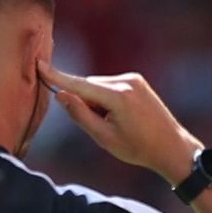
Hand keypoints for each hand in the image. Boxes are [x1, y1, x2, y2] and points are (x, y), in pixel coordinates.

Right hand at [39, 61, 199, 184]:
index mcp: (118, 96)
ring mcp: (134, 79)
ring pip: (99, 86)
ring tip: (117, 123)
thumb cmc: (139, 148)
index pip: (79, 84)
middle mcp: (127, 81)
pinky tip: (123, 116)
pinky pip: (111, 86)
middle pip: (88, 87)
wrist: (172, 148)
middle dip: (86, 103)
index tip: (39, 64)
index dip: (57, 77)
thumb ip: (80, 115)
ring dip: (97, 102)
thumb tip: (61, 94)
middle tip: (103, 127)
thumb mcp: (104, 138)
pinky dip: (108, 99)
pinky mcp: (138, 81)